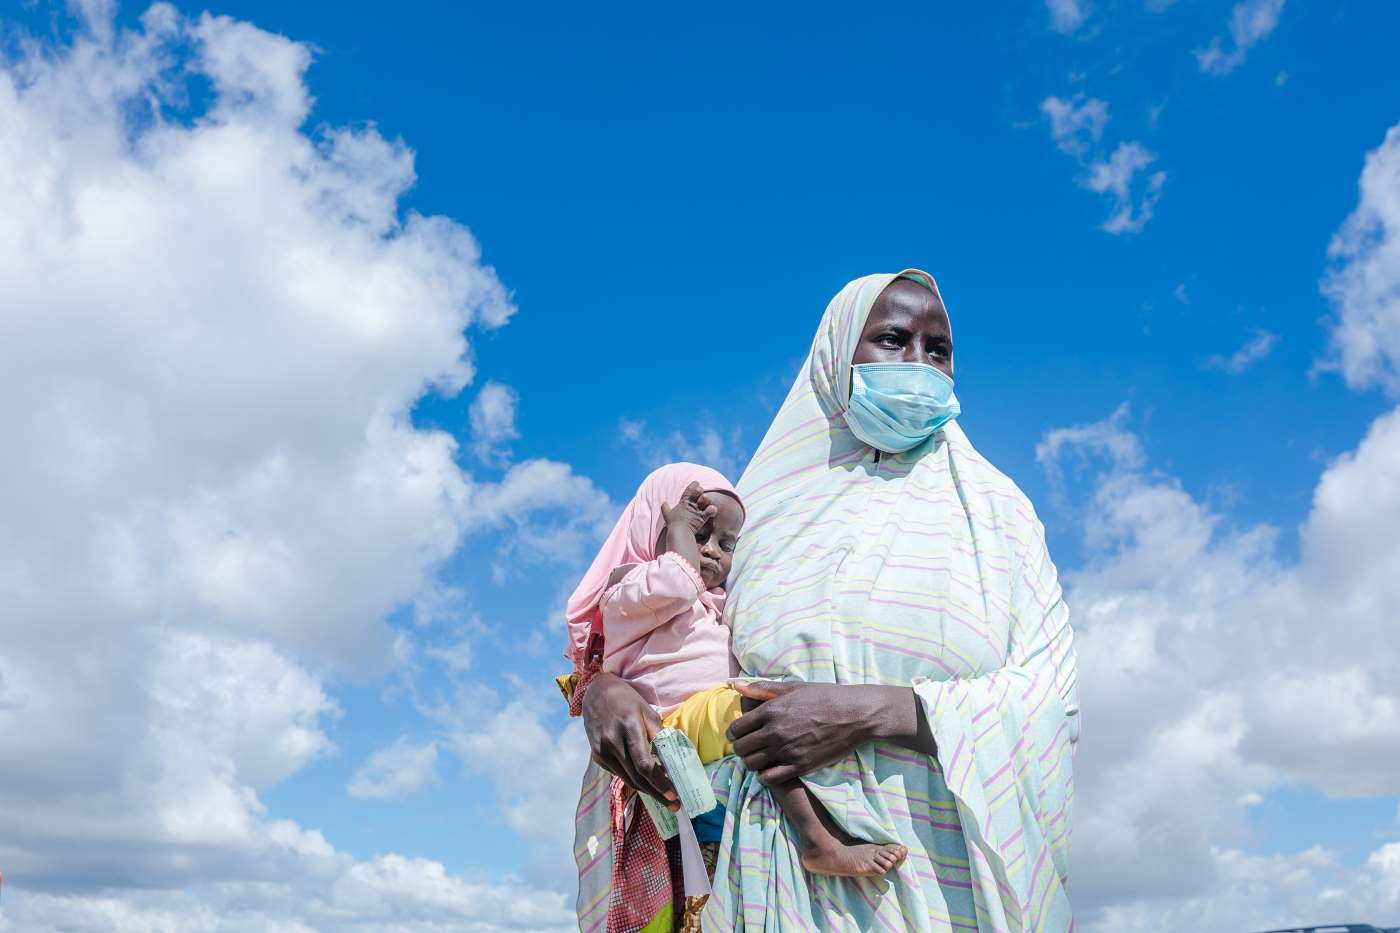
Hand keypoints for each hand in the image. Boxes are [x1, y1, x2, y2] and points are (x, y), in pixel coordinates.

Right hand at [580, 672, 678, 808]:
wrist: (596, 692)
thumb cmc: (627, 700)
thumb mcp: (647, 711)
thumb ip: (659, 735)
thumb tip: (672, 760)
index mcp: (629, 727)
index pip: (645, 764)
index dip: (660, 783)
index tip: (674, 794)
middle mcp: (612, 742)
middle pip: (637, 777)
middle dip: (657, 793)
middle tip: (674, 805)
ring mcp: (602, 751)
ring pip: (627, 779)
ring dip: (646, 791)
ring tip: (664, 798)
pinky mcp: (597, 756)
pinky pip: (619, 773)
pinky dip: (633, 779)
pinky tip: (646, 783)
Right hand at [660, 482, 715, 536]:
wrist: (679, 532)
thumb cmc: (673, 524)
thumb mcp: (667, 515)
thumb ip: (665, 508)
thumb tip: (664, 503)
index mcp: (683, 503)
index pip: (688, 491)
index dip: (693, 485)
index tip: (696, 483)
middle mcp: (691, 505)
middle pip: (697, 492)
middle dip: (699, 490)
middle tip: (700, 490)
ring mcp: (697, 511)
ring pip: (704, 499)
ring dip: (705, 498)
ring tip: (705, 498)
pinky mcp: (702, 518)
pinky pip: (710, 511)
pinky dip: (712, 510)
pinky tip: (712, 509)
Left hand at [726, 681, 919, 783]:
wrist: (855, 714)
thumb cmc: (824, 696)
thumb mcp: (793, 688)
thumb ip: (762, 689)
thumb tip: (736, 686)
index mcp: (771, 710)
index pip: (737, 728)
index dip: (735, 732)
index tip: (740, 733)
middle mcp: (775, 732)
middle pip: (741, 748)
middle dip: (741, 747)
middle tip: (749, 746)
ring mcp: (787, 750)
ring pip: (752, 764)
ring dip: (751, 762)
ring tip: (760, 757)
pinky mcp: (800, 766)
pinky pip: (769, 777)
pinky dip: (765, 775)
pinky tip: (772, 768)